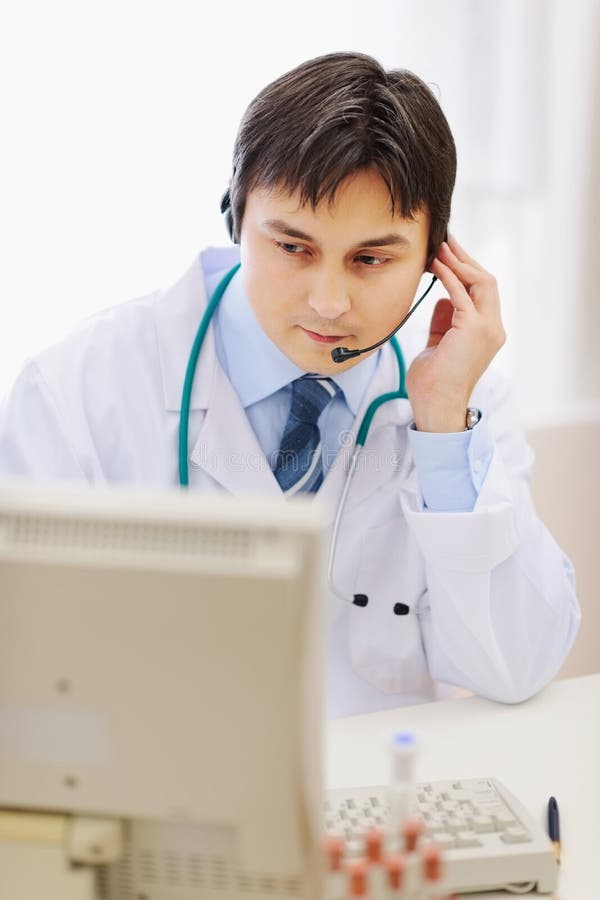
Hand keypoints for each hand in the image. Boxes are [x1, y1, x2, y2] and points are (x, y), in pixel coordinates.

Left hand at [406, 236, 505, 431]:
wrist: (435, 406)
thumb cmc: (434, 381)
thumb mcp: (439, 344)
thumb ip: (443, 321)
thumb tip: (441, 299)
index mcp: (487, 332)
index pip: (482, 292)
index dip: (466, 270)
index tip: (448, 253)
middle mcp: (493, 328)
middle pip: (486, 281)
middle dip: (465, 258)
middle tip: (446, 240)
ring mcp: (487, 329)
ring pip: (481, 282)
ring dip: (459, 263)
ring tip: (440, 248)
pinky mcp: (473, 330)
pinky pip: (462, 295)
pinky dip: (449, 277)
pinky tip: (436, 265)